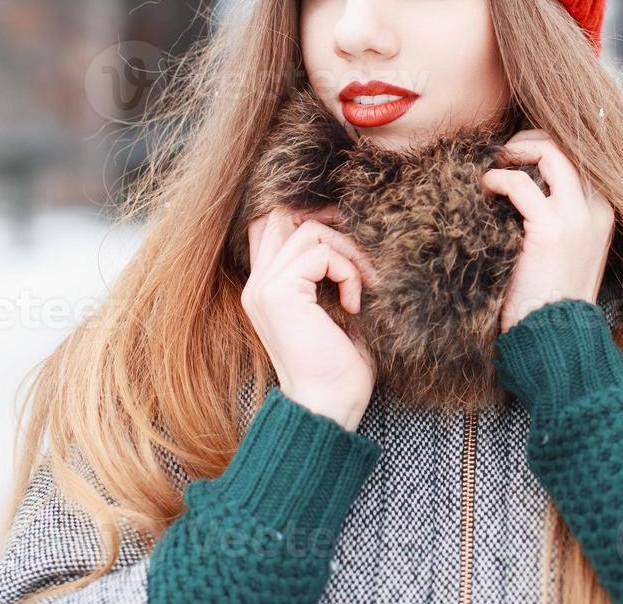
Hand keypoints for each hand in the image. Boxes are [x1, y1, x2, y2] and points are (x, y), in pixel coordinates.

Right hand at [241, 204, 377, 430]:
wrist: (330, 407)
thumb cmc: (340, 366)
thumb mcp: (334, 309)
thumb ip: (327, 273)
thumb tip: (350, 230)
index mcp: (267, 288)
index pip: (272, 226)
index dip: (309, 218)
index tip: (347, 241)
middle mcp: (257, 284)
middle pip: (281, 215)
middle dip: (328, 222)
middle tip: (357, 251)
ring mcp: (264, 287)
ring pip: (307, 230)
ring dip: (347, 251)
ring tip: (364, 285)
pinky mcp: (278, 293)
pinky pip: (320, 253)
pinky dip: (348, 271)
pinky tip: (355, 304)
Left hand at [479, 130, 617, 333]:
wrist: (557, 338)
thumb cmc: (552, 299)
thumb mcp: (566, 251)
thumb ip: (558, 218)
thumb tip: (527, 186)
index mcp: (604, 213)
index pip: (580, 157)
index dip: (546, 147)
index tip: (518, 156)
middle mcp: (596, 209)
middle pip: (568, 146)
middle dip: (531, 140)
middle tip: (504, 153)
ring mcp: (577, 217)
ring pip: (550, 152)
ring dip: (516, 150)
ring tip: (494, 165)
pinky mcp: (551, 229)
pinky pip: (520, 183)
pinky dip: (498, 179)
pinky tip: (486, 189)